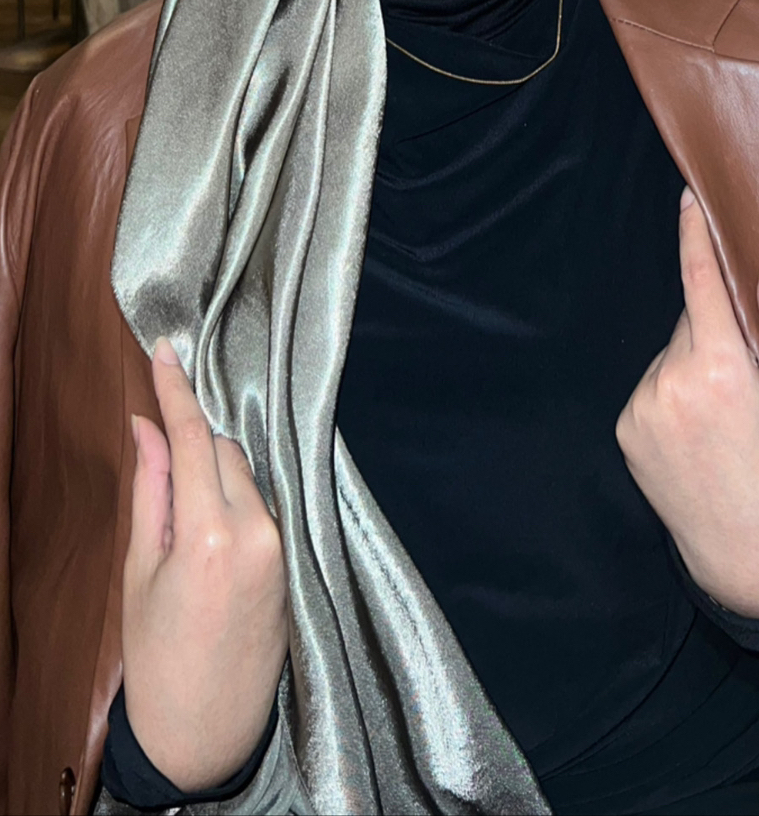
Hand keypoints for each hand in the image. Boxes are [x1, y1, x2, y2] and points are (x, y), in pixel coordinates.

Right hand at [122, 338, 287, 791]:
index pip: (197, 439)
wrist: (205, 732)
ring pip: (248, 476)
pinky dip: (238, 499)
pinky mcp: (295, 563)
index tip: (166, 349)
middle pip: (227, 451)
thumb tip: (147, 426)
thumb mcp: (141, 571)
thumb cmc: (160, 659)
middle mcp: (259, 534)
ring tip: (189, 518)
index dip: (177, 390)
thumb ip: (152, 489)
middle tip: (167, 465)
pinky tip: (216, 523)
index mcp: (211, 536)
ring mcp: (283, 548)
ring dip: (219, 474)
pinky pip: (264, 505)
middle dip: (197, 445)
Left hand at [616, 190, 758, 617]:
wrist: (750, 564)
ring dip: (694, 367)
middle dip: (715, 332)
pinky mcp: (625, 432)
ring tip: (725, 422)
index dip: (693, 235)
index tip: (687, 197)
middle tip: (749, 382)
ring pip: (670, 355)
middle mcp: (669, 383)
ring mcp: (641, 409)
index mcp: (720, 370)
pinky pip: (652, 387)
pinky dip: (674, 395)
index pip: (699, 282)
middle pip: (689, 322)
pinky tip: (700, 436)